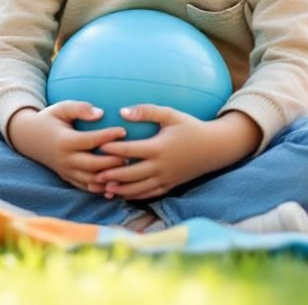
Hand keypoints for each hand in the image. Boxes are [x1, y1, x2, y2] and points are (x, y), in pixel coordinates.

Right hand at [7, 102, 128, 193]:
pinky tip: (118, 182)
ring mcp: (66, 171)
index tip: (124, 130)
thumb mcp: (61, 108)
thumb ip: (79, 108)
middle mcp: (65, 160)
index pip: (90, 141)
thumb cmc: (50, 119)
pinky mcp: (68, 178)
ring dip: (110, 177)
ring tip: (127, 168)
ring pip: (92, 180)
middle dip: (113, 161)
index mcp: (64, 141)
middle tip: (132, 154)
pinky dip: (102, 187)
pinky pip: (87, 187)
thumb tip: (100, 113)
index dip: (108, 136)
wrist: (29, 138)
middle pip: (94, 165)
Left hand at [94, 105, 246, 200]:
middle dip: (110, 173)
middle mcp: (161, 166)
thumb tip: (122, 111)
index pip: (129, 150)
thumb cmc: (190, 127)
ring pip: (137, 188)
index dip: (111, 148)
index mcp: (159, 148)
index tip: (97, 145)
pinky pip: (148, 194)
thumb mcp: (171, 114)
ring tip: (102, 186)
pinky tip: (121, 194)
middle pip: (129, 173)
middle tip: (93, 171)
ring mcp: (165, 178)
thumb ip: (147, 111)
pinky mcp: (169, 185)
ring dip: (119, 189)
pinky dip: (133, 196)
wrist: (214, 148)